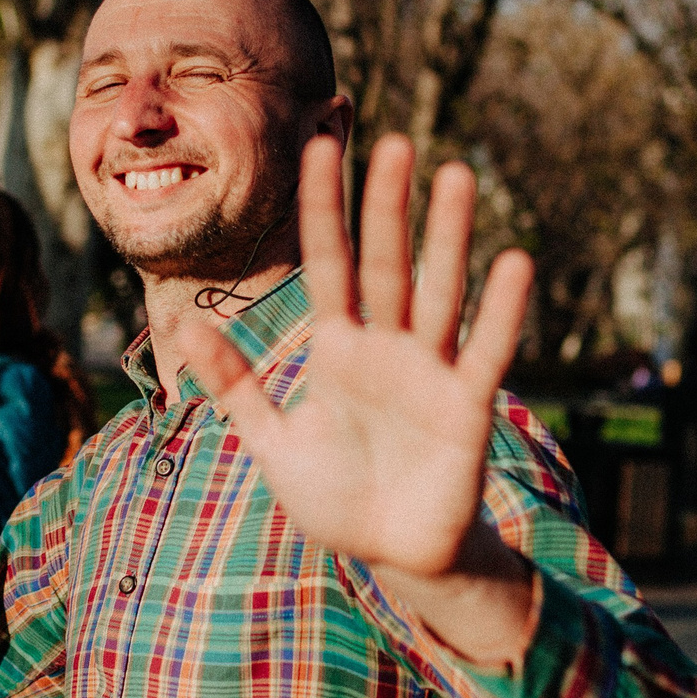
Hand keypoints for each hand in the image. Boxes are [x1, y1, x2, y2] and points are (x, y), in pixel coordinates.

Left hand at [185, 135, 531, 583]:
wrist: (391, 555)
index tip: (318, 146)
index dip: (323, 207)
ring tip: (456, 177)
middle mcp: (386, 347)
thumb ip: (236, 386)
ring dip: (448, 237)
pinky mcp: (466, 407)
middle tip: (396, 142)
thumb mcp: (272, 441)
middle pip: (384, 263)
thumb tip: (184, 330)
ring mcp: (428, 372)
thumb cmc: (336, 496)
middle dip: (386, 206)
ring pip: (438, 292)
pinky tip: (512, 264)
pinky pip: (484, 352)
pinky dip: (499, 311)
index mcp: (339, 348)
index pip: (328, 262)